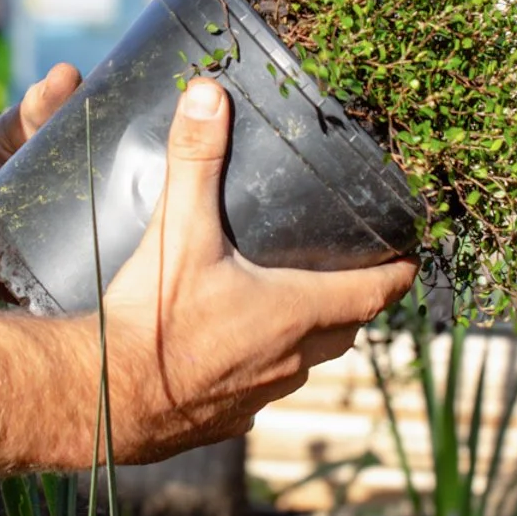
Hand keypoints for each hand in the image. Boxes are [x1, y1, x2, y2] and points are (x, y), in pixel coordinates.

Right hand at [100, 78, 417, 462]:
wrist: (105, 398)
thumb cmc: (151, 319)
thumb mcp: (178, 229)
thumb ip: (196, 159)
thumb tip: (208, 94)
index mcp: (296, 312)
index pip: (376, 292)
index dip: (398, 272)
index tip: (411, 255)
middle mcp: (291, 358)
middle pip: (347, 327)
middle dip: (354, 299)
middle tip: (349, 268)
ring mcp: (261, 395)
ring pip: (306, 361)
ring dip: (309, 336)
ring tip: (291, 304)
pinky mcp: (227, 421)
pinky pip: (262, 391)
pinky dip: (261, 367)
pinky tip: (233, 351)